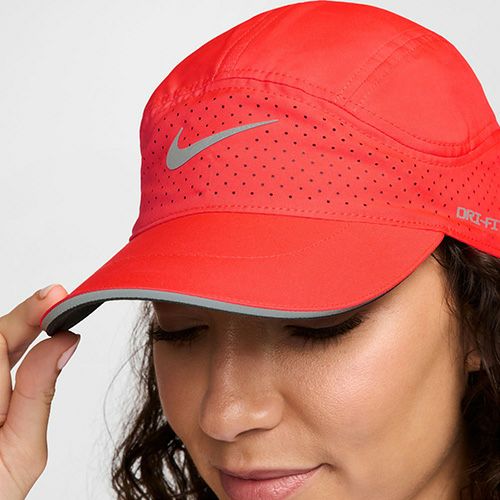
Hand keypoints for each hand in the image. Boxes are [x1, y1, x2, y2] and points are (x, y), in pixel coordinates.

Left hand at [0, 285, 79, 498]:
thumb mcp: (23, 452)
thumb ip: (39, 392)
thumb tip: (63, 342)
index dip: (28, 311)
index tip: (57, 295)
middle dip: (28, 317)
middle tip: (62, 300)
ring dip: (21, 330)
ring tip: (54, 316)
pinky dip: (13, 349)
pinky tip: (31, 343)